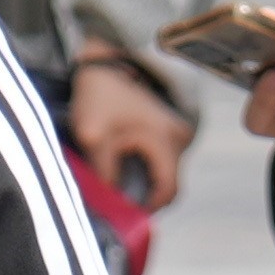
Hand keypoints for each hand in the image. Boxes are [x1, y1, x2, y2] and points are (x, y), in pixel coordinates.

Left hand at [69, 54, 192, 212]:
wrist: (105, 61)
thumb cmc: (99, 95)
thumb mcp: (94, 137)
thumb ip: (105, 174)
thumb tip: (112, 202)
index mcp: (164, 140)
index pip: (168, 190)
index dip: (149, 209)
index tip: (127, 214)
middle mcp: (180, 136)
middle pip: (168, 182)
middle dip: (144, 194)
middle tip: (118, 199)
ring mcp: (178, 129)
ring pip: (164, 169)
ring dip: (144, 178)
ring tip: (117, 176)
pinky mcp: (171, 125)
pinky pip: (162, 156)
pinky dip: (145, 164)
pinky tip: (124, 159)